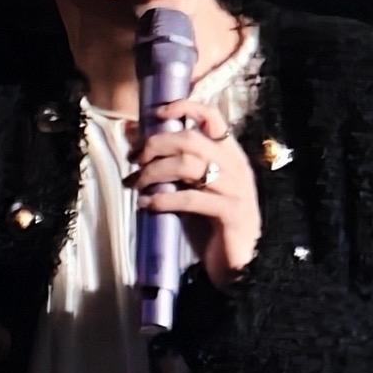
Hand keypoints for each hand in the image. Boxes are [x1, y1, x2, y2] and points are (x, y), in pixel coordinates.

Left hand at [126, 93, 262, 287]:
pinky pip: (191, 198)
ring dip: (153, 172)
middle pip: (191, 139)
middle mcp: (235, 166)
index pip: (212, 116)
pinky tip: (146, 205)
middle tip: (134, 159)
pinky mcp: (231, 213)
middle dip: (156, 145)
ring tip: (135, 184)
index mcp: (229, 154)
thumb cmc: (211, 224)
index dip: (184, 107)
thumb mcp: (187, 188)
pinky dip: (163, 200)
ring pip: (188, 165)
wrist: (240, 265)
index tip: (156, 113)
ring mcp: (236, 189)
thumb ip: (167, 163)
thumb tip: (131, 134)